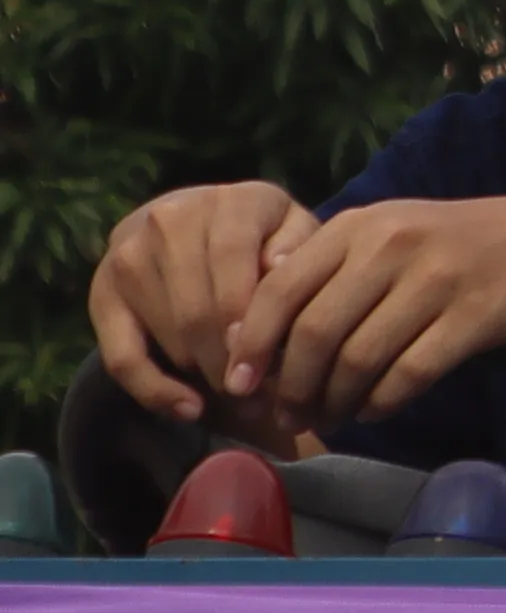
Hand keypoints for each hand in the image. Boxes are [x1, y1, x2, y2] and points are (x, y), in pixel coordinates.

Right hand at [87, 182, 317, 425]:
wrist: (195, 222)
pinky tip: (189, 409)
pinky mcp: (101, 293)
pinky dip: (154, 391)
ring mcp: (129, 255)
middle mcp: (171, 219)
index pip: (234, 264)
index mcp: (230, 203)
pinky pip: (121, 357)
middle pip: (199, 309)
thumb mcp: (295, 231)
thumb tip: (279, 267)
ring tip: (241, 398)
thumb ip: (298, 246)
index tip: (268, 367)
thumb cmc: (264, 236)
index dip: (249, 321)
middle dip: (231, 361)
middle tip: (263, 397)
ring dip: (204, 376)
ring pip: (167, 335)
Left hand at [222, 196, 505, 436]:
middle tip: (288, 416)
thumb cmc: (448, 246)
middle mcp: (391, 246)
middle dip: (292, 387)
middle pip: (316, 334)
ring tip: (330, 418)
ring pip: (360, 359)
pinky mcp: (473, 316)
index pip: (280, 290)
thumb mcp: (383, 237)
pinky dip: (382, 401)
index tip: (239, 385)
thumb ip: (322, 272)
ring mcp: (436, 280)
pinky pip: (410, 373)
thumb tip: (248, 336)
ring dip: (336, 402)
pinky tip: (375, 409)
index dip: (252, 344)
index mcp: (358, 226)